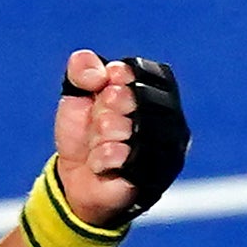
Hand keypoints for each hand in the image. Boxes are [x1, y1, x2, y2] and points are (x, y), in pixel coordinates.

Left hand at [49, 50, 190, 229]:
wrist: (78, 178)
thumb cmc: (86, 132)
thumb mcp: (76, 92)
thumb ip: (82, 67)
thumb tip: (100, 73)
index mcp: (157, 90)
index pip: (127, 70)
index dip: (105, 83)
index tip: (102, 96)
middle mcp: (170, 117)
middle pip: (122, 96)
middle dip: (99, 112)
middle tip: (101, 126)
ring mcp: (167, 148)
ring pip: (119, 126)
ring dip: (98, 137)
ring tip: (101, 146)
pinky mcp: (156, 175)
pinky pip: (117, 155)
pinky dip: (99, 159)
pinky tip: (102, 165)